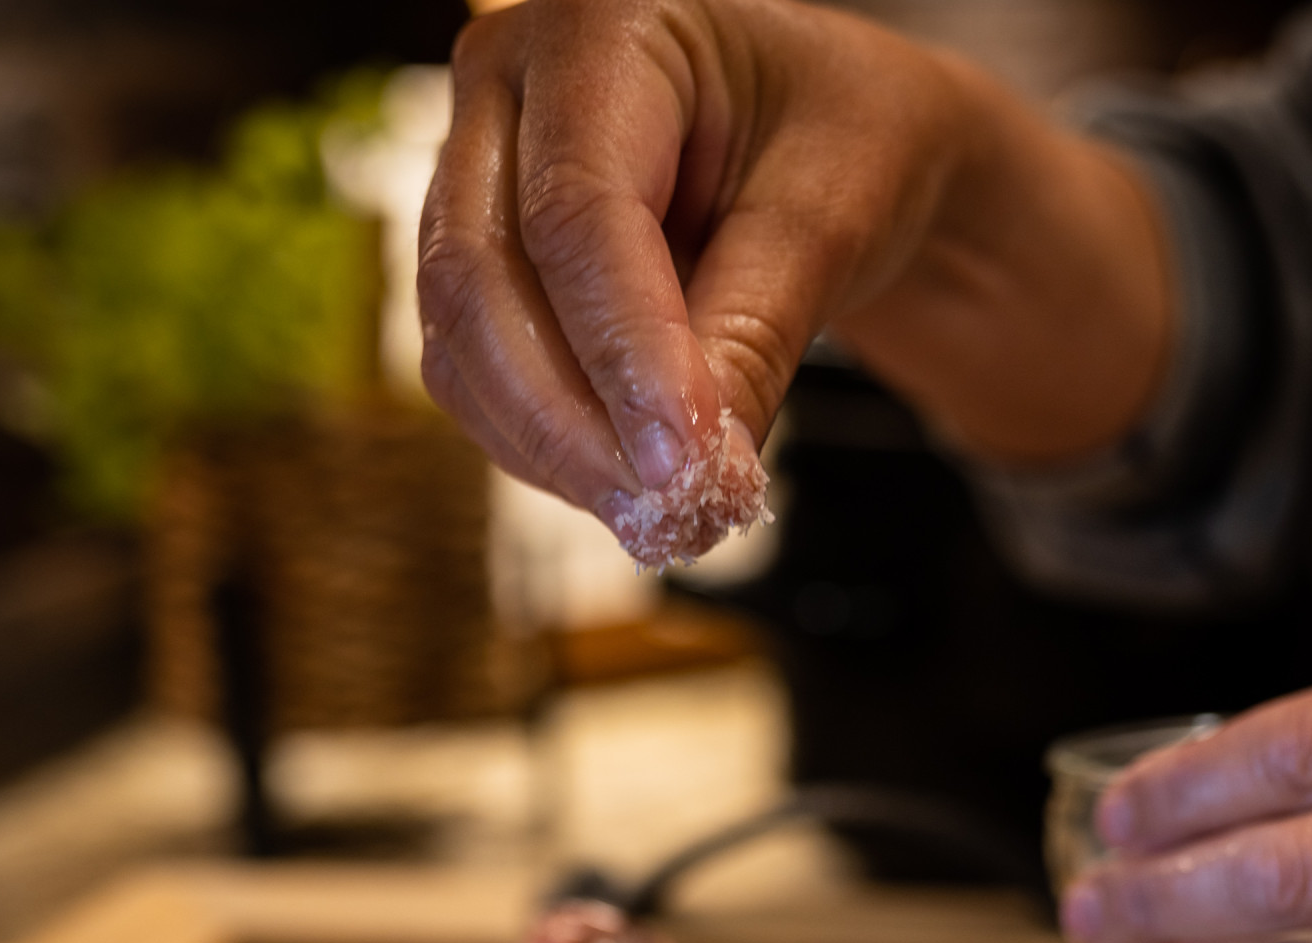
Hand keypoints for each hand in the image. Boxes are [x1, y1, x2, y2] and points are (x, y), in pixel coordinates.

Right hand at [417, 0, 1174, 524]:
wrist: (834, 140)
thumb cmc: (845, 140)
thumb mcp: (833, 216)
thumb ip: (757, 331)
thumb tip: (697, 472)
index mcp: (602, 30)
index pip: (580, 217)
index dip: (626, 357)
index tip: (685, 470)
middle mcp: (507, 86)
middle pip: (486, 282)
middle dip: (575, 427)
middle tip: (670, 523)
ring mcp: (473, 173)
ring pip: (466, 344)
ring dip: (558, 455)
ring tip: (667, 524)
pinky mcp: (475, 261)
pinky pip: (479, 376)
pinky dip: (548, 449)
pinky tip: (629, 489)